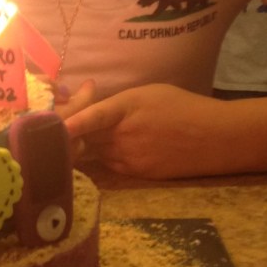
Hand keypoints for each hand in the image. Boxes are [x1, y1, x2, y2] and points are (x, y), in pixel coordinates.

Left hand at [63, 83, 219, 178]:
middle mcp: (125, 135)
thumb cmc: (182, 107)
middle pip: (85, 137)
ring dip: (85, 145)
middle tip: (53, 127)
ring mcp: (129, 158)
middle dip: (70, 133)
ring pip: (94, 152)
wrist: (215, 138)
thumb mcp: (148, 93)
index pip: (93, 116)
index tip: (51, 126)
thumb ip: (115, 101)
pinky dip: (102, 156)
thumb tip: (88, 97)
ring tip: (79, 136)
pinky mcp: (136, 174)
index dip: (71, 122)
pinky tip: (108, 147)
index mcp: (127, 109)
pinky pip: (108, 164)